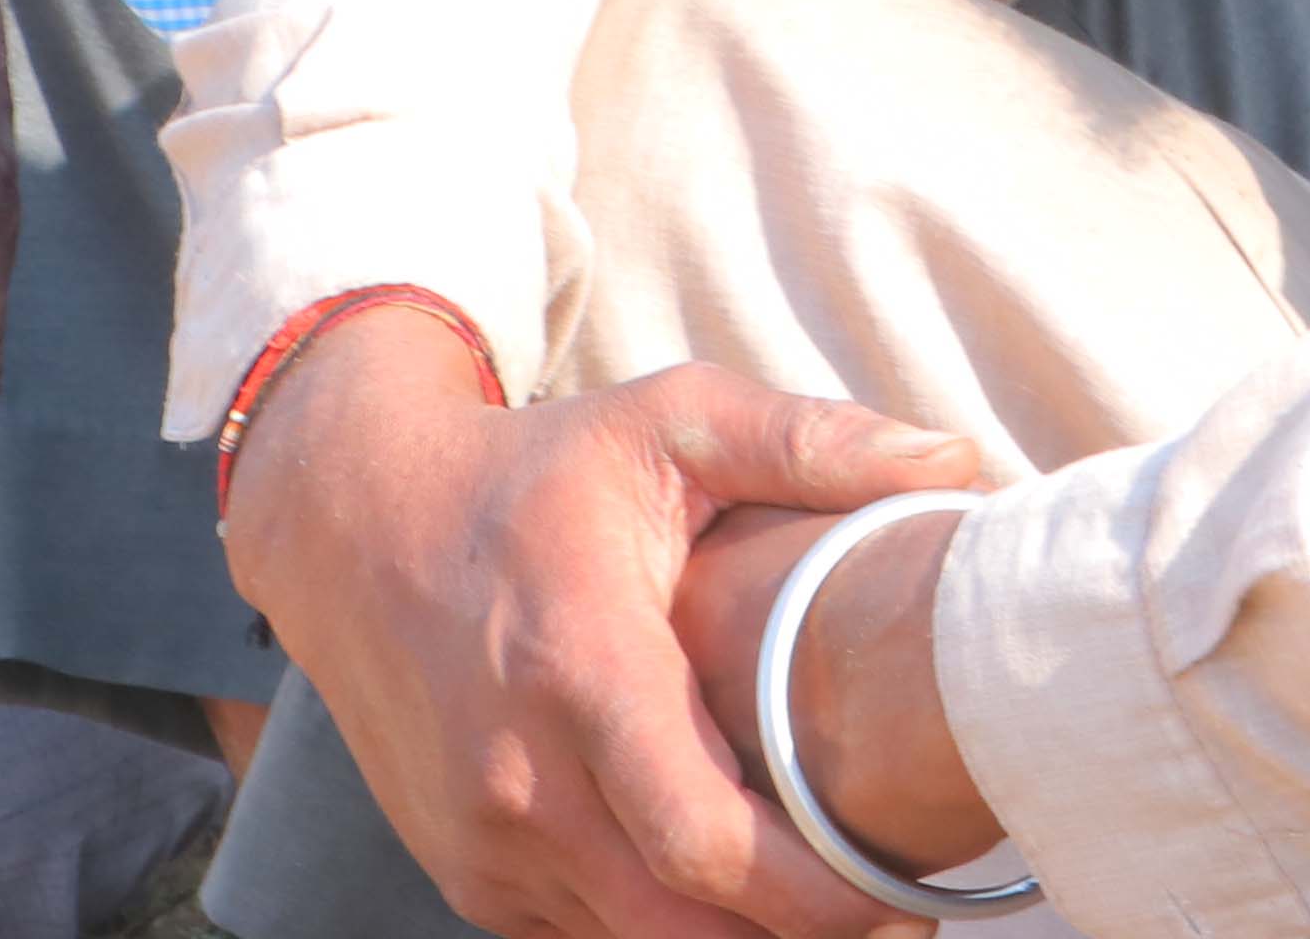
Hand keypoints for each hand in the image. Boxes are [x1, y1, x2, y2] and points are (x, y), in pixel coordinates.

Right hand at [221, 309, 975, 938]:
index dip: (821, 893)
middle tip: (897, 910)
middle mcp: (519, 778)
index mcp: (580, 668)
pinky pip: (587, 936)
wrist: (351, 521)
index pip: (708, 843)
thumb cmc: (531, 471)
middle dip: (797, 935)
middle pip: (681, 928)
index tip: (908, 888)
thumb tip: (958, 456)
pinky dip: (661, 925)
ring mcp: (483, 841)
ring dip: (733, 936)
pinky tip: (726, 884)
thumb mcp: (669, 422)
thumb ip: (811, 441)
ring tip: (823, 896)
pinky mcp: (467, 873)